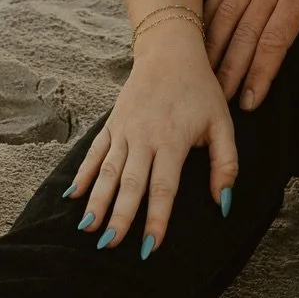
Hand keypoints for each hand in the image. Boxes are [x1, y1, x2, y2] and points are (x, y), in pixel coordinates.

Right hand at [63, 20, 234, 259]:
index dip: (157, 219)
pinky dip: (83, 173)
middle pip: (130, 182)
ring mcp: (125, 129)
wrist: (170, 50)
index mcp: (173, 139)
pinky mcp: (112, 122)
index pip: (163, 187)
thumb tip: (224, 203)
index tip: (150, 247)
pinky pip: (95, 151)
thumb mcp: (223, 122)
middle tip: (109, 244)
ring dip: (97, 200)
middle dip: (119, 215)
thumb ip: (226, 163)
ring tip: (88, 228)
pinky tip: (72, 196)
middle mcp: (145, 136)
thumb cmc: (200, 89)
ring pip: (108, 170)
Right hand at [204, 0, 298, 110]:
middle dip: (230, 71)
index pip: (273, 41)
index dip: (259, 74)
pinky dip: (207, 19)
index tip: (250, 102)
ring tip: (206, 79)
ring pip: (225, 14)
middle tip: (220, 101)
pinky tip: (199, 42)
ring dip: (213, 49)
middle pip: (244, 32)